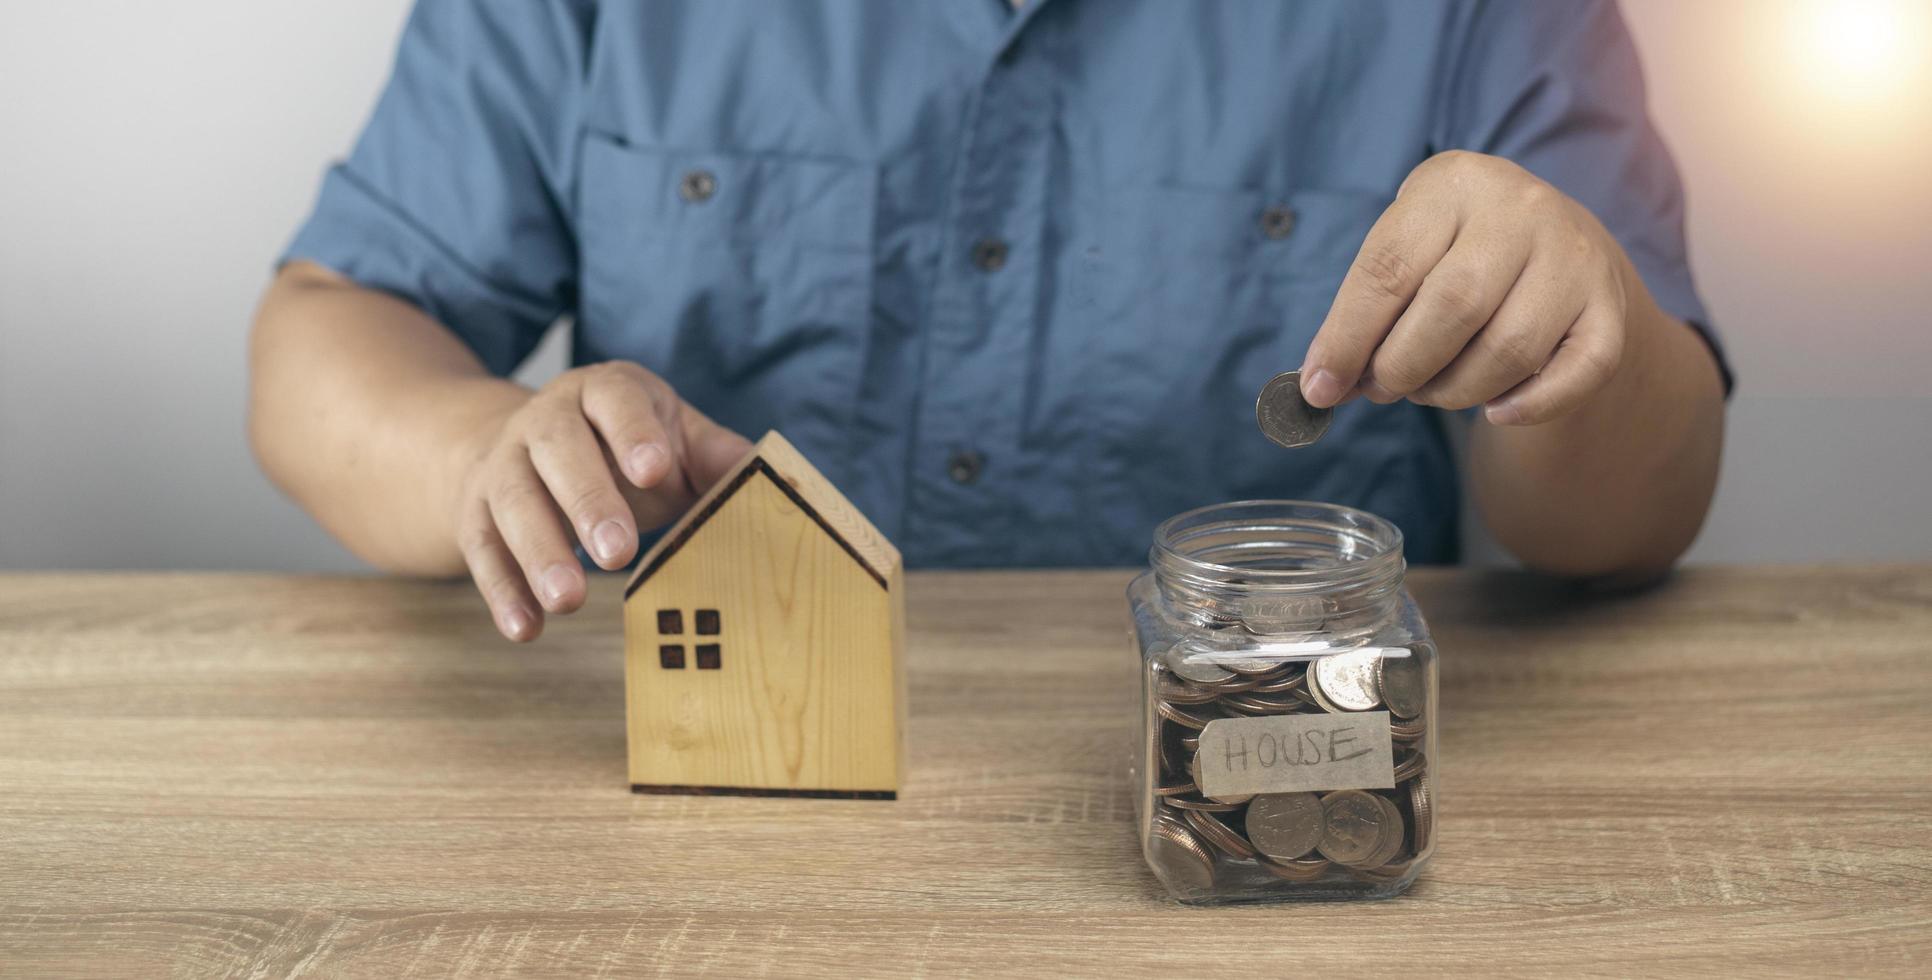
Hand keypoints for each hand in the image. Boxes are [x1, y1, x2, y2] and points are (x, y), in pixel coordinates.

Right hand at [453, 361, 751, 640]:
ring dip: (538, 551)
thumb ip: (714, 454)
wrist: (523, 445)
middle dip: (587, 500)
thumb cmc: (621, 446)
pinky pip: (482, 547)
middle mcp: (545, 420)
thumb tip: (769, 474)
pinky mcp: (475, 509)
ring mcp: (503, 462)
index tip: (656, 470)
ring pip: (512, 499)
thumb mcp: (671, 438)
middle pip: (558, 450)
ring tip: (570, 600)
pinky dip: (502, 589)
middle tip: (619, 553)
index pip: (616, 399)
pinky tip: (526, 628)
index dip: (633, 431)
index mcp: (603, 392)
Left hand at [1299, 150, 1630, 424]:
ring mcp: (1575, 258)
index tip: (1319, 388)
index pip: (1389, 268)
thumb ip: (1365, 308)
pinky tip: (1495, 410)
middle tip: (1383, 387)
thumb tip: (1323, 383)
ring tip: (1431, 389)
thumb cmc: (1455, 252)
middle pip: (1453, 308)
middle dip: (1402, 366)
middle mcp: (1523, 209)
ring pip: (1508, 350)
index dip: (1348, 337)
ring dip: (1453, 391)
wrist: (1557, 242)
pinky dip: (1527, 406)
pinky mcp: (1610, 309)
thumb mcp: (1408, 250)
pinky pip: (1573, 376)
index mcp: (1454, 184)